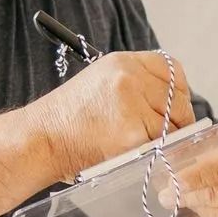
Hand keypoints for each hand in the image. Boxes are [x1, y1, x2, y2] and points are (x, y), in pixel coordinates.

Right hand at [35, 50, 191, 180]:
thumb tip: (170, 99)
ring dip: (166, 139)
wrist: (40, 140)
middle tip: (166, 134)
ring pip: (173, 124)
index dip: (178, 91)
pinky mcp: (133, 132)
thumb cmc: (66, 120)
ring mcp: (132, 104)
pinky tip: (136, 154)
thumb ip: (134, 83)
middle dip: (178, 119)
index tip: (175, 106)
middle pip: (177, 98)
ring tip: (142, 145)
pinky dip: (155, 153)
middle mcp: (129, 77)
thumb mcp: (99, 83)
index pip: (171, 69)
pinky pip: (162, 144)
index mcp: (122, 62)